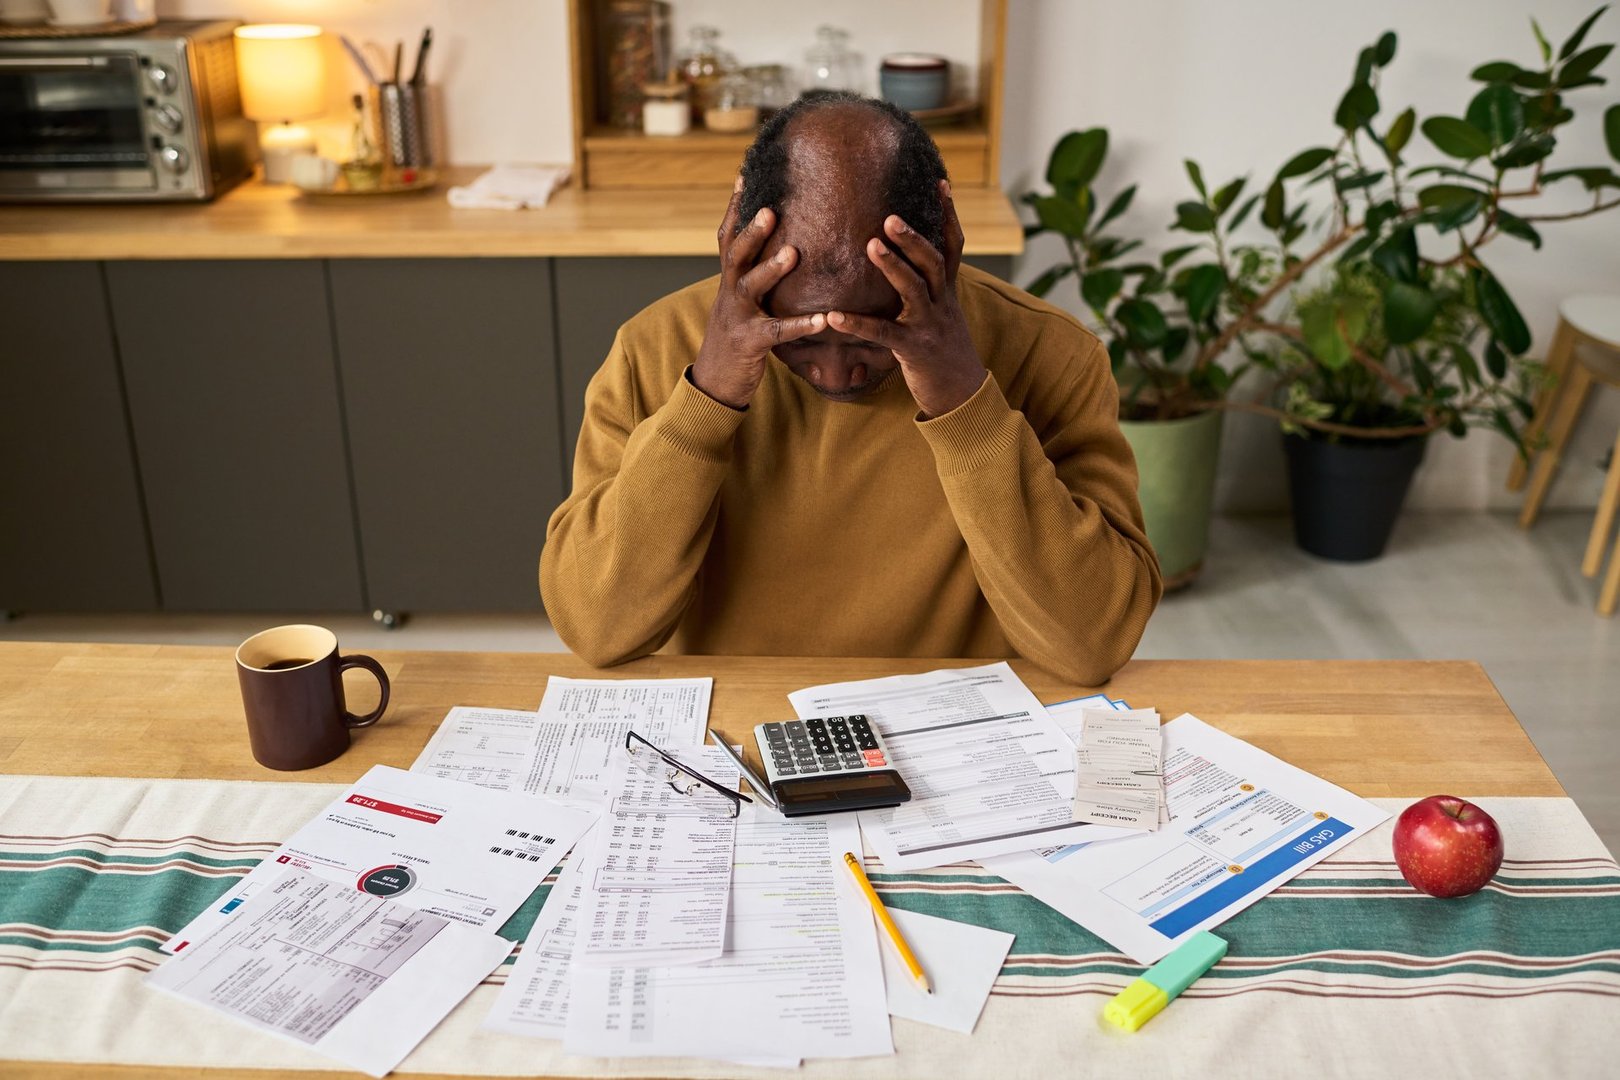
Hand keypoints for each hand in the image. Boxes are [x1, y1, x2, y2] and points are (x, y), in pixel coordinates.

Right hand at [691, 181, 826, 408]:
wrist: (715, 382)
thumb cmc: (736, 338)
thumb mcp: (740, 303)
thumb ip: (754, 276)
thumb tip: (780, 246)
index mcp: (729, 280)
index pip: (728, 237)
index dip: (734, 208)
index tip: (745, 176)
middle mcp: (729, 293)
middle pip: (735, 254)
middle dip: (751, 231)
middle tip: (770, 208)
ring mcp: (737, 317)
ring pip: (750, 286)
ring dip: (770, 268)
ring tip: (793, 253)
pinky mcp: (750, 343)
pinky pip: (777, 332)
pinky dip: (801, 324)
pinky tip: (823, 320)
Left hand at [828, 180, 985, 417]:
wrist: (963, 395)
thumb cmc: (944, 352)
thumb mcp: (942, 315)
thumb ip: (928, 290)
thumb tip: (910, 265)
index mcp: (946, 292)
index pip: (952, 246)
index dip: (948, 215)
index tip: (940, 182)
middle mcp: (941, 303)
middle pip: (931, 261)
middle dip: (912, 237)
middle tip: (889, 214)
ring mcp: (929, 325)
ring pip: (913, 289)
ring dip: (892, 265)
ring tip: (869, 244)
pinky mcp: (913, 350)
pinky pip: (882, 334)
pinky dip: (856, 324)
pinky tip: (832, 317)